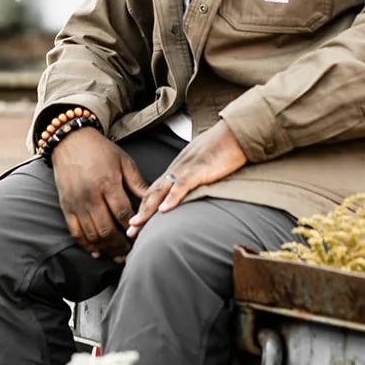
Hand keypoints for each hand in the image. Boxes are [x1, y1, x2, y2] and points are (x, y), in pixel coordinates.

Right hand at [51, 128, 148, 260]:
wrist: (70, 141)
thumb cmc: (100, 150)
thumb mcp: (123, 161)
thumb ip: (138, 182)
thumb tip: (154, 200)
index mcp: (107, 183)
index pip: (123, 213)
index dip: (133, 228)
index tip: (142, 237)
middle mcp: (90, 196)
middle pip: (107, 229)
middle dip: (121, 245)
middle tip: (131, 254)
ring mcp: (76, 203)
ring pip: (92, 234)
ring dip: (106, 249)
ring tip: (118, 256)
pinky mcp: (66, 207)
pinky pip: (75, 232)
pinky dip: (86, 245)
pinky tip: (97, 252)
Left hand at [126, 121, 246, 237]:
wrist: (234, 133)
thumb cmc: (223, 147)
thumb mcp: (203, 164)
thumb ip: (195, 177)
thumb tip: (192, 191)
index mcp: (178, 168)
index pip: (156, 190)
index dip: (145, 207)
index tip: (136, 222)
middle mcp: (177, 169)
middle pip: (152, 193)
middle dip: (140, 212)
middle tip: (130, 230)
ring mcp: (186, 169)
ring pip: (161, 191)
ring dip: (147, 209)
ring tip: (137, 224)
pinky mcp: (198, 170)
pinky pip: (181, 186)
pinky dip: (171, 198)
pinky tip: (164, 210)